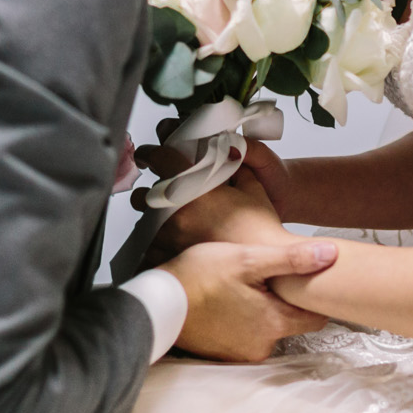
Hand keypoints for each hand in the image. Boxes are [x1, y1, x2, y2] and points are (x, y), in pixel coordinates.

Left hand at [133, 142, 286, 251]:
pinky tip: (174, 240)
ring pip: (145, 221)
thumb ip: (233, 165)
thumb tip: (225, 151)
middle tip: (165, 194)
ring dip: (154, 217)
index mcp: (192, 188)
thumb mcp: (251, 185)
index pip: (158, 159)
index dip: (150, 153)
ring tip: (172, 220)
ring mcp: (170, 239)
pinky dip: (158, 241)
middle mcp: (175, 214)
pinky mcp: (170, 259)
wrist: (269, 262)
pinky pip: (151, 246)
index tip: (147, 155)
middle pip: (143, 194)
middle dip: (152, 192)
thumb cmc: (261, 227)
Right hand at [162, 239, 336, 361]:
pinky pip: (243, 336)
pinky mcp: (221, 354)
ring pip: (265, 329)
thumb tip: (331, 254)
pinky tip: (227, 301)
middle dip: (282, 301)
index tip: (305, 280)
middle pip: (289, 323)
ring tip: (242, 287)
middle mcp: (260, 346)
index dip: (312, 296)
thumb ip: (291, 259)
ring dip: (259, 311)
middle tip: (266, 277)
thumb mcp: (247, 259)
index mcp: (273, 324)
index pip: (316, 318)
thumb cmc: (198, 277)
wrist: (156, 303)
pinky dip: (240, 321)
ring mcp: (239, 353)